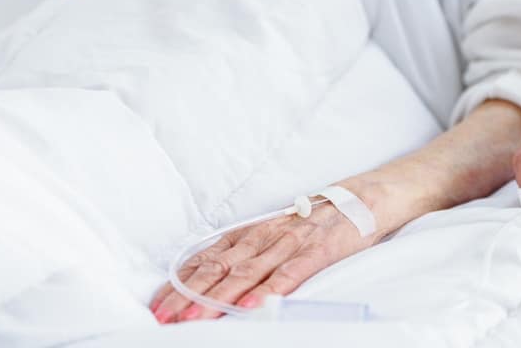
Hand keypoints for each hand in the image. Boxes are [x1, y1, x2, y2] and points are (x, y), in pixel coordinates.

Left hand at [150, 201, 377, 323]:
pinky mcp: (317, 251)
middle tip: (165, 318)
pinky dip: (268, 292)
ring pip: (247, 273)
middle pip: (219, 268)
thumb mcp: (276, 232)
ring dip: (217, 299)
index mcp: (253, 233)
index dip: (181, 282)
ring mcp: (291, 243)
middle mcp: (265, 236)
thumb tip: (212, 278)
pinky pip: (289, 274)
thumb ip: (248, 253)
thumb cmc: (316, 221)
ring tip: (195, 320)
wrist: (362, 199)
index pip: (208, 258)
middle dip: (188, 296)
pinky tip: (250, 308)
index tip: (158, 304)